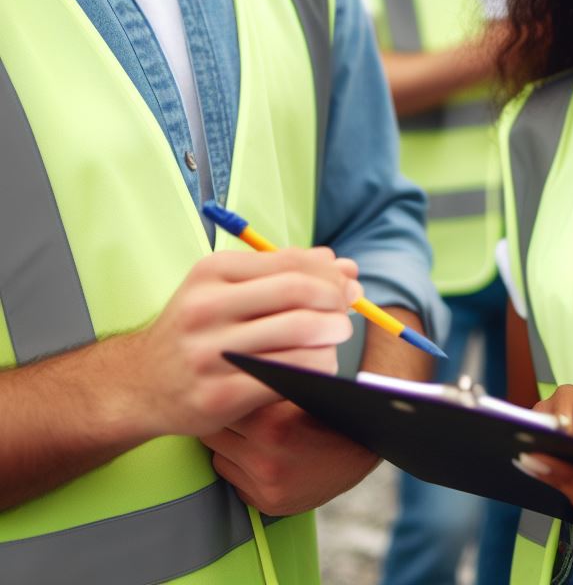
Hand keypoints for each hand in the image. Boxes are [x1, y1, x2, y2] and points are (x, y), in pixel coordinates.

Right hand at [129, 249, 360, 438]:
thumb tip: (341, 265)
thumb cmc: (197, 330)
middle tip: (349, 309)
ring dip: (331, 332)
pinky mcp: (219, 394)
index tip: (348, 282)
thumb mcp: (227, 288)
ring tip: (338, 334)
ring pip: (297, 334)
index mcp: (212, 273)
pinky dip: (316, 367)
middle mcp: (206, 308)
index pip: (289, 263)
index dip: (328, 272)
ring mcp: (210, 353)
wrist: (139, 384)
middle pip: (296, 294)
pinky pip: (287, 375)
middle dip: (335, 300)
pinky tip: (322, 365)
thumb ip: (283, 273)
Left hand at [200, 401, 378, 514]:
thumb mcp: (300, 389)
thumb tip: (226, 372)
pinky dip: (243, 470)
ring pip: (220, 459)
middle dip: (224, 423)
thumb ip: (263, 386)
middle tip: (238, 413)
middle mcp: (266, 458)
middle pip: (214, 436)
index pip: (221, 409)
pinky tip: (261, 458)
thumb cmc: (331, 412)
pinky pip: (235, 482)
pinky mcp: (269, 503)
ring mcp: (267, 485)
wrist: (362, 448)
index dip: (225, 399)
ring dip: (230, 447)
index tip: (227, 393)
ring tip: (251, 436)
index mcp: (272, 425)